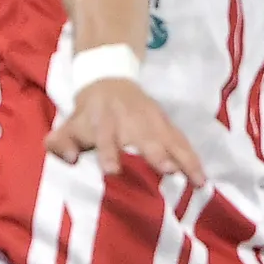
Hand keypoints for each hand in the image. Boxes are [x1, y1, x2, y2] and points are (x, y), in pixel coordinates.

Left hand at [46, 78, 203, 184]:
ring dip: (184, 159)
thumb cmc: (88, 115)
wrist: (109, 82)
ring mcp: (152, 122)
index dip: (108, 153)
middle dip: (156, 154)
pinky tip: (203, 178)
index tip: (112, 171)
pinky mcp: (167, 124)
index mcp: (104, 122)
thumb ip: (61, 143)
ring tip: (198, 181)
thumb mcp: (69, 125)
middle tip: (167, 171)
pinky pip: (182, 142)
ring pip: (171, 140)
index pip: (105, 137)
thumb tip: (67, 157)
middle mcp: (131, 121)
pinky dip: (193, 159)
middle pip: (145, 138)